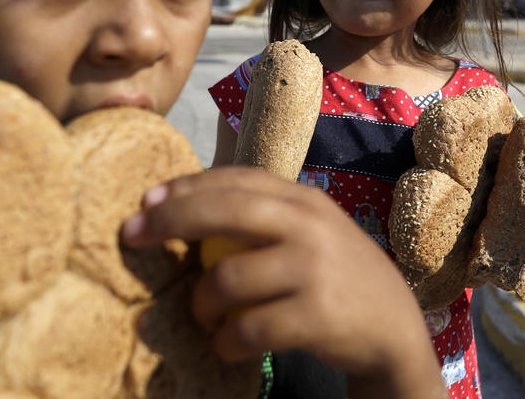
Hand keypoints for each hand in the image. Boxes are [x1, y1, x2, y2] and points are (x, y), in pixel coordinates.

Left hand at [122, 167, 445, 398]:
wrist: (393, 327)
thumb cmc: (334, 275)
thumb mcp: (310, 232)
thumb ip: (265, 218)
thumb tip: (184, 209)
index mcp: (303, 200)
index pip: (236, 180)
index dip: (186, 186)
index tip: (145, 202)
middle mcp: (309, 225)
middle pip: (225, 210)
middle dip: (170, 221)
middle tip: (131, 237)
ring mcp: (314, 269)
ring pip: (227, 278)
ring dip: (200, 303)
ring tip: (201, 316)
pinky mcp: (317, 316)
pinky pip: (249, 328)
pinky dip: (226, 340)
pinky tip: (226, 345)